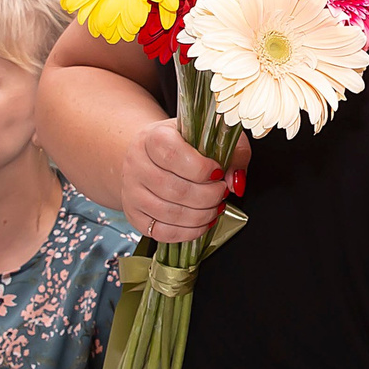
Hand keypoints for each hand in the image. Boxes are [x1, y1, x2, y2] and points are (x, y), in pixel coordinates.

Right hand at [119, 118, 251, 243]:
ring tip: (215, 207)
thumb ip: (232, 151)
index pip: (174, 155)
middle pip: (175, 189)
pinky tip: (202, 222)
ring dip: (202, 215)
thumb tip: (236, 182)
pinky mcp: (134, 215)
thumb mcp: (209, 135)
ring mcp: (132, 192)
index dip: (202, 168)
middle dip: (209, 196)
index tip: (218, 171)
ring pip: (170, 213)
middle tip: (222, 192)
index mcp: (153, 138)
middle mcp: (137, 164)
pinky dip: (189, 232)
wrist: (150, 154)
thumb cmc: (183, 144)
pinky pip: (162, 233)